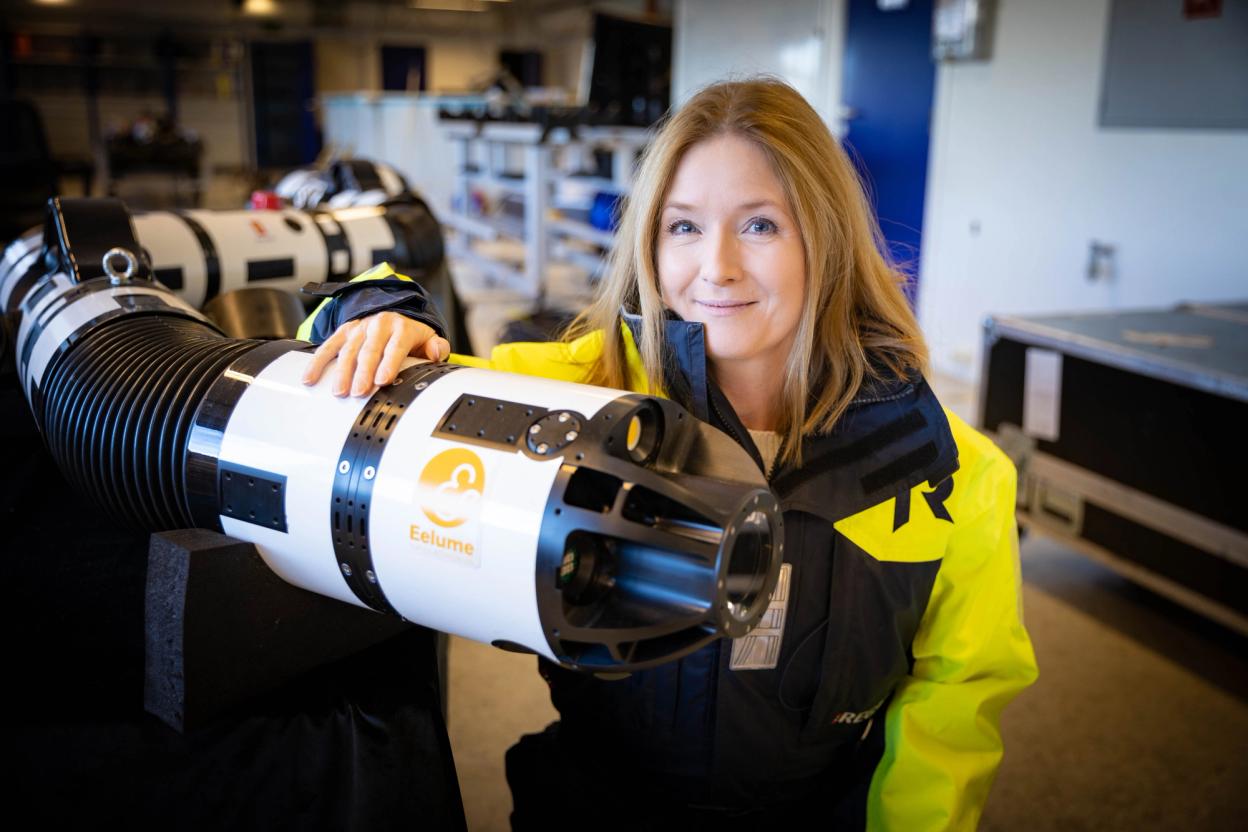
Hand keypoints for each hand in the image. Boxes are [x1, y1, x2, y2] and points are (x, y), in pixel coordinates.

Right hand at [301, 312, 449, 396]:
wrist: (394, 313)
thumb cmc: (411, 334)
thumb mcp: (429, 337)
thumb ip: (437, 347)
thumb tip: (436, 352)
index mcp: (402, 328)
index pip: (395, 346)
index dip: (388, 363)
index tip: (382, 380)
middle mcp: (379, 325)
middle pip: (369, 350)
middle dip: (363, 372)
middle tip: (358, 392)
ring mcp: (360, 328)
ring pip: (348, 349)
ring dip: (341, 371)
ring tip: (338, 392)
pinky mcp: (344, 331)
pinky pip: (329, 346)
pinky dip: (318, 362)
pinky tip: (310, 379)